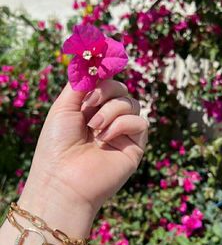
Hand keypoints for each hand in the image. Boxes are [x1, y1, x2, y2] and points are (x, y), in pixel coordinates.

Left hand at [19, 79, 147, 235]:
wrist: (62, 180)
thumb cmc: (57, 144)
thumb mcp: (64, 106)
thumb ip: (80, 83)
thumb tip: (96, 64)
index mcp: (90, 110)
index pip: (106, 84)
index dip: (103, 76)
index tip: (97, 69)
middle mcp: (107, 120)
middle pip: (121, 89)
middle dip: (105, 91)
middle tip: (87, 105)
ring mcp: (122, 133)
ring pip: (132, 103)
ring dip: (111, 110)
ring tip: (94, 127)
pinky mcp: (134, 147)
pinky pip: (140, 122)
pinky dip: (122, 125)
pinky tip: (105, 138)